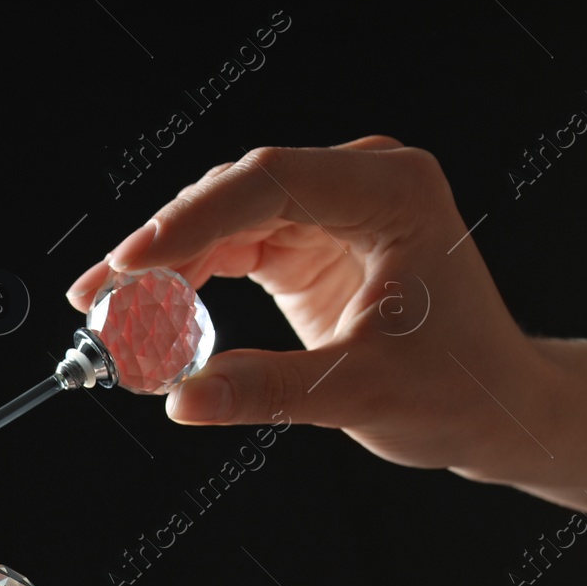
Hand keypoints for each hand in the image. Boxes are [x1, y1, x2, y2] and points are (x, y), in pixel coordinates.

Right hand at [66, 136, 558, 488]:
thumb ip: (264, 390)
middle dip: (160, 250)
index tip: (128, 265)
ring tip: (107, 315)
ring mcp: (327, 207)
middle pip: (231, 194)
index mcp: (390, 192)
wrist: (488, 402)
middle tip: (98, 304)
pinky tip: (145, 313)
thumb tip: (178, 398)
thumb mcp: (358, 391)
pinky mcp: (302, 239)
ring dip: (160, 267)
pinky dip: (183, 281)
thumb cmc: (454, 387)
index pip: (271, 183)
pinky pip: (225, 247)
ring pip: (218, 218)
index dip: (189, 221)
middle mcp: (357, 183)